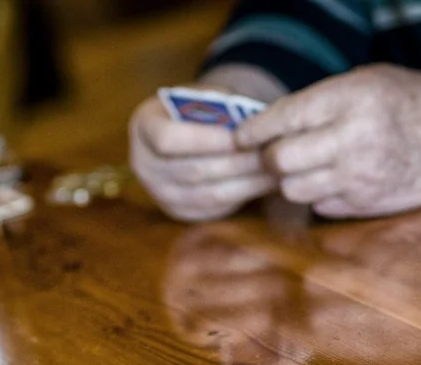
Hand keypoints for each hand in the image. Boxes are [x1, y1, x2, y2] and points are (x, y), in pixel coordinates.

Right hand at [130, 91, 277, 221]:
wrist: (188, 130)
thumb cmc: (200, 108)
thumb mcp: (204, 96)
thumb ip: (221, 108)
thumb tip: (255, 124)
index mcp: (143, 127)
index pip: (167, 139)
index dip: (206, 139)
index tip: (242, 136)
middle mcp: (143, 165)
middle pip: (191, 170)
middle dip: (237, 163)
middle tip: (273, 155)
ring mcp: (159, 193)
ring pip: (207, 194)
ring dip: (246, 183)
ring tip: (276, 170)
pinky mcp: (180, 212)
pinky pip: (215, 208)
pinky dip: (244, 196)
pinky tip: (267, 183)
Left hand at [236, 64, 420, 217]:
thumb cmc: (415, 102)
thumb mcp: (369, 82)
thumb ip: (320, 102)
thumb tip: (268, 126)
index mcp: (352, 99)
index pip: (282, 119)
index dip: (253, 131)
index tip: (241, 136)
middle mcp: (353, 139)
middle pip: (280, 161)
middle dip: (270, 158)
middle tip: (274, 152)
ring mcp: (360, 177)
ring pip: (293, 189)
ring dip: (291, 180)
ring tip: (307, 165)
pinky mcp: (367, 205)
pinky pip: (318, 205)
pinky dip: (317, 195)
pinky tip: (334, 180)